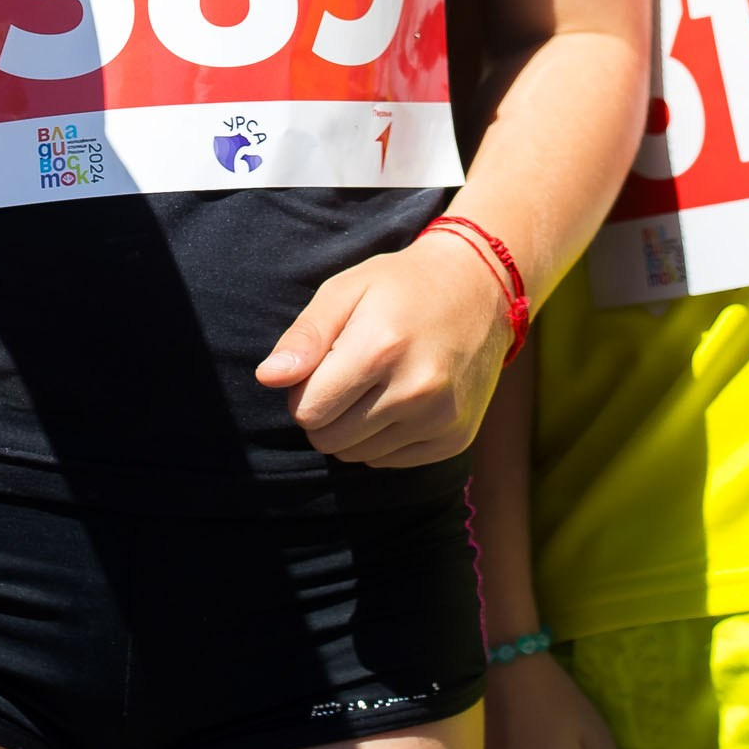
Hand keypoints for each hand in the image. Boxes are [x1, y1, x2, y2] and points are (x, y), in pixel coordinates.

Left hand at [255, 226, 511, 464]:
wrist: (481, 288)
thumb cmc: (401, 286)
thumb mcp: (346, 290)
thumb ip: (305, 336)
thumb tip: (268, 378)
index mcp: (380, 348)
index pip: (308, 411)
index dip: (303, 390)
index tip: (323, 365)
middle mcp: (415, 390)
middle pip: (330, 439)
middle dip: (326, 412)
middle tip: (348, 374)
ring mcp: (441, 418)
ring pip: (359, 455)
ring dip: (355, 427)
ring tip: (377, 383)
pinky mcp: (455, 439)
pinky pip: (391, 461)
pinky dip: (385, 437)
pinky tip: (401, 399)